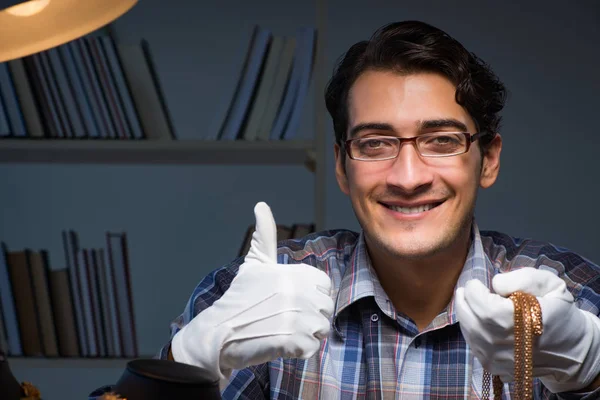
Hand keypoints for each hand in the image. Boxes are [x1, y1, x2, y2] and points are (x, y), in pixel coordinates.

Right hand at [171, 202, 333, 387]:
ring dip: (304, 334)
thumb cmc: (240, 296)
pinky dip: (297, 351)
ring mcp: (297, 317)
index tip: (288, 300)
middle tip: (283, 317)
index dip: (309, 296)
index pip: (324, 286)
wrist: (220, 331)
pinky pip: (311, 348)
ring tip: (280, 329)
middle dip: (309, 317)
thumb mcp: (254, 262)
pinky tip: (279, 343)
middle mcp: (300, 292)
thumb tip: (261, 205)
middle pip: (326, 309)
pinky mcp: (293, 341)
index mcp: (296, 273)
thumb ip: (264, 234)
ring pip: (321, 329)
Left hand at [455, 267, 599, 392]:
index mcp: (521, 322)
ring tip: (469, 302)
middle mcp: (506, 344)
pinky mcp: (495, 367)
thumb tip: (496, 284)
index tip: (476, 283)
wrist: (572, 350)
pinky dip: (470, 330)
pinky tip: (476, 320)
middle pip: (470, 319)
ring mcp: (499, 359)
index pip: (483, 305)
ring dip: (465, 314)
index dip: (474, 291)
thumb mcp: (550, 285)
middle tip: (466, 290)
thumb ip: (524, 278)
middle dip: (464, 301)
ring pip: (468, 333)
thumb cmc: (559, 312)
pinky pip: (473, 345)